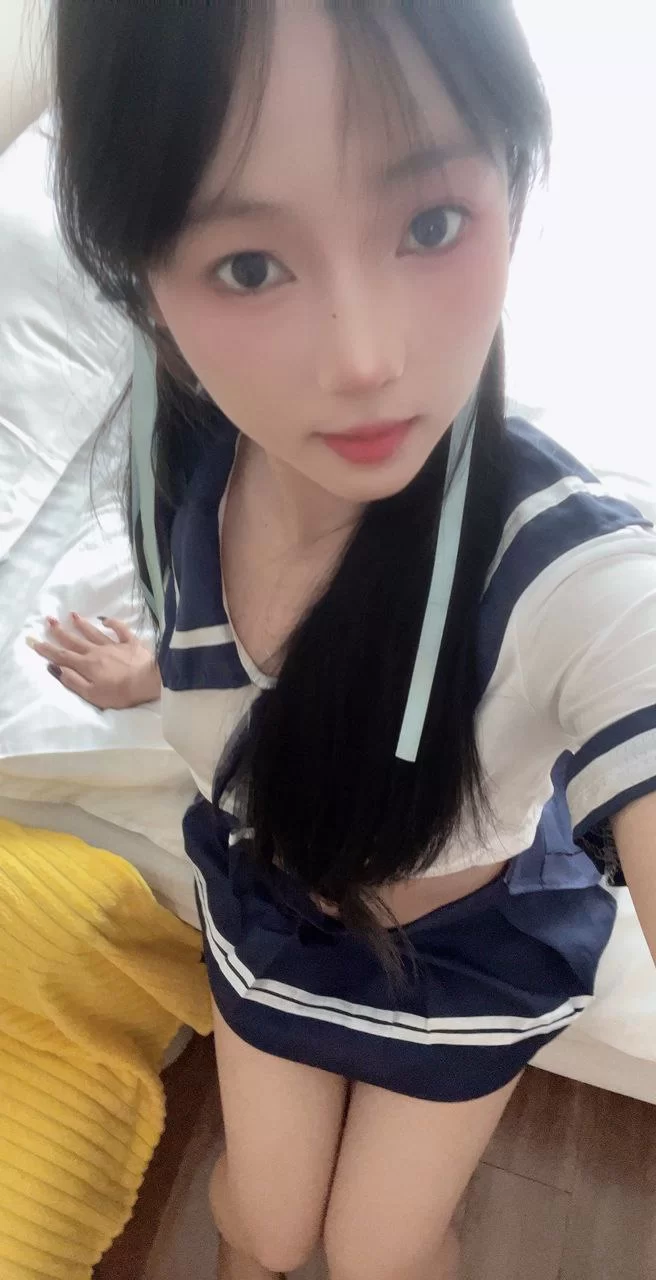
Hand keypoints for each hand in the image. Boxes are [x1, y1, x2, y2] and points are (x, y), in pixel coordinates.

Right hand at [27, 613, 160, 709]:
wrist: (148, 681)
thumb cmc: (120, 693)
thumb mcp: (92, 694)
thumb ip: (74, 681)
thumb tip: (56, 669)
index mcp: (87, 665)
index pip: (63, 656)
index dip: (48, 650)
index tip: (34, 641)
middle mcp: (97, 652)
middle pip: (75, 641)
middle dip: (60, 631)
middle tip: (49, 620)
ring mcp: (114, 645)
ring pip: (94, 633)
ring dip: (82, 624)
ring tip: (72, 615)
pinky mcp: (131, 643)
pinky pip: (120, 630)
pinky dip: (113, 623)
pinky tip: (105, 619)